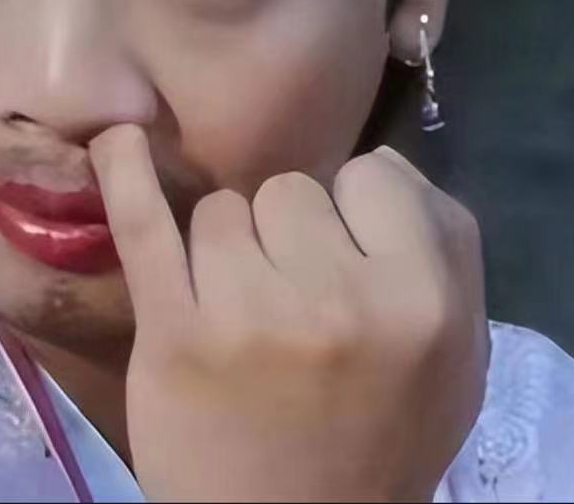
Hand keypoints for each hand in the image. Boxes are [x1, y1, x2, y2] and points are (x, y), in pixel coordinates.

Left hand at [89, 127, 488, 502]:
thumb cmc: (382, 435)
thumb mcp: (457, 352)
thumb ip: (443, 244)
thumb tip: (376, 161)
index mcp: (422, 300)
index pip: (371, 175)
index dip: (355, 213)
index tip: (343, 258)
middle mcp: (339, 301)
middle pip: (289, 190)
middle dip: (288, 235)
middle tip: (290, 303)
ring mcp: (248, 313)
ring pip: (222, 209)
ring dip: (227, 249)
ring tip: (239, 314)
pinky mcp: (174, 332)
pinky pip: (144, 223)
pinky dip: (125, 172)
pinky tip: (117, 138)